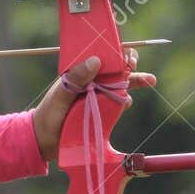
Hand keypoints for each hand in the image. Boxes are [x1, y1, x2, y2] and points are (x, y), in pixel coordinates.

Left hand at [32, 48, 156, 161]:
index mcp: (79, 73)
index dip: (113, 52)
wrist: (45, 142)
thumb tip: (95, 60)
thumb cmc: (49, 114)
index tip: (123, 54)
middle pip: (114, 68)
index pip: (99, 56)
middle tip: (135, 66)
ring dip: (135, 81)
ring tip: (149, 80)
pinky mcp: (103, 112)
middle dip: (129, 64)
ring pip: (120, 85)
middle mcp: (91, 82)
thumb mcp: (60, 94)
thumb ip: (76, 78)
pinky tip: (126, 103)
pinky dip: (126, 101)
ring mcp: (98, 97)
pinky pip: (119, 104)